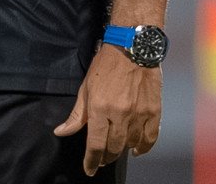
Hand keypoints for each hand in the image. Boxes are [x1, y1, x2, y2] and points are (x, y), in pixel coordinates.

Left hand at [53, 44, 160, 175]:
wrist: (132, 47)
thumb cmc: (107, 65)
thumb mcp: (86, 88)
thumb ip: (76, 115)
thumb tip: (62, 132)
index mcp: (100, 108)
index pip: (95, 145)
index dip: (91, 161)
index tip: (89, 168)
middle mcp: (120, 114)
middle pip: (113, 148)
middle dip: (105, 157)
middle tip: (101, 159)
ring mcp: (139, 113)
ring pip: (130, 144)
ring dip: (122, 150)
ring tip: (116, 148)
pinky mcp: (153, 111)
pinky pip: (150, 137)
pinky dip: (144, 147)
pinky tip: (137, 149)